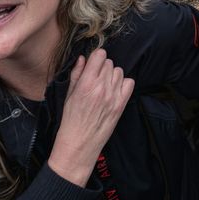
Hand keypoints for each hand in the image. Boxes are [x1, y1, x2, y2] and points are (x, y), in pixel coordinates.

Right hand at [48, 50, 134, 185]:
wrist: (80, 144)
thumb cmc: (71, 120)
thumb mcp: (68, 95)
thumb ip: (76, 74)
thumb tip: (82, 58)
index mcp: (86, 84)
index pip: (99, 55)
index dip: (96, 57)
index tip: (92, 64)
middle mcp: (101, 87)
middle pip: (109, 63)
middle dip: (102, 67)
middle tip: (96, 78)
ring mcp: (113, 96)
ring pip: (119, 71)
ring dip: (112, 75)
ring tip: (104, 86)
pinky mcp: (121, 104)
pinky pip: (129, 83)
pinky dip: (123, 84)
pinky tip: (114, 91)